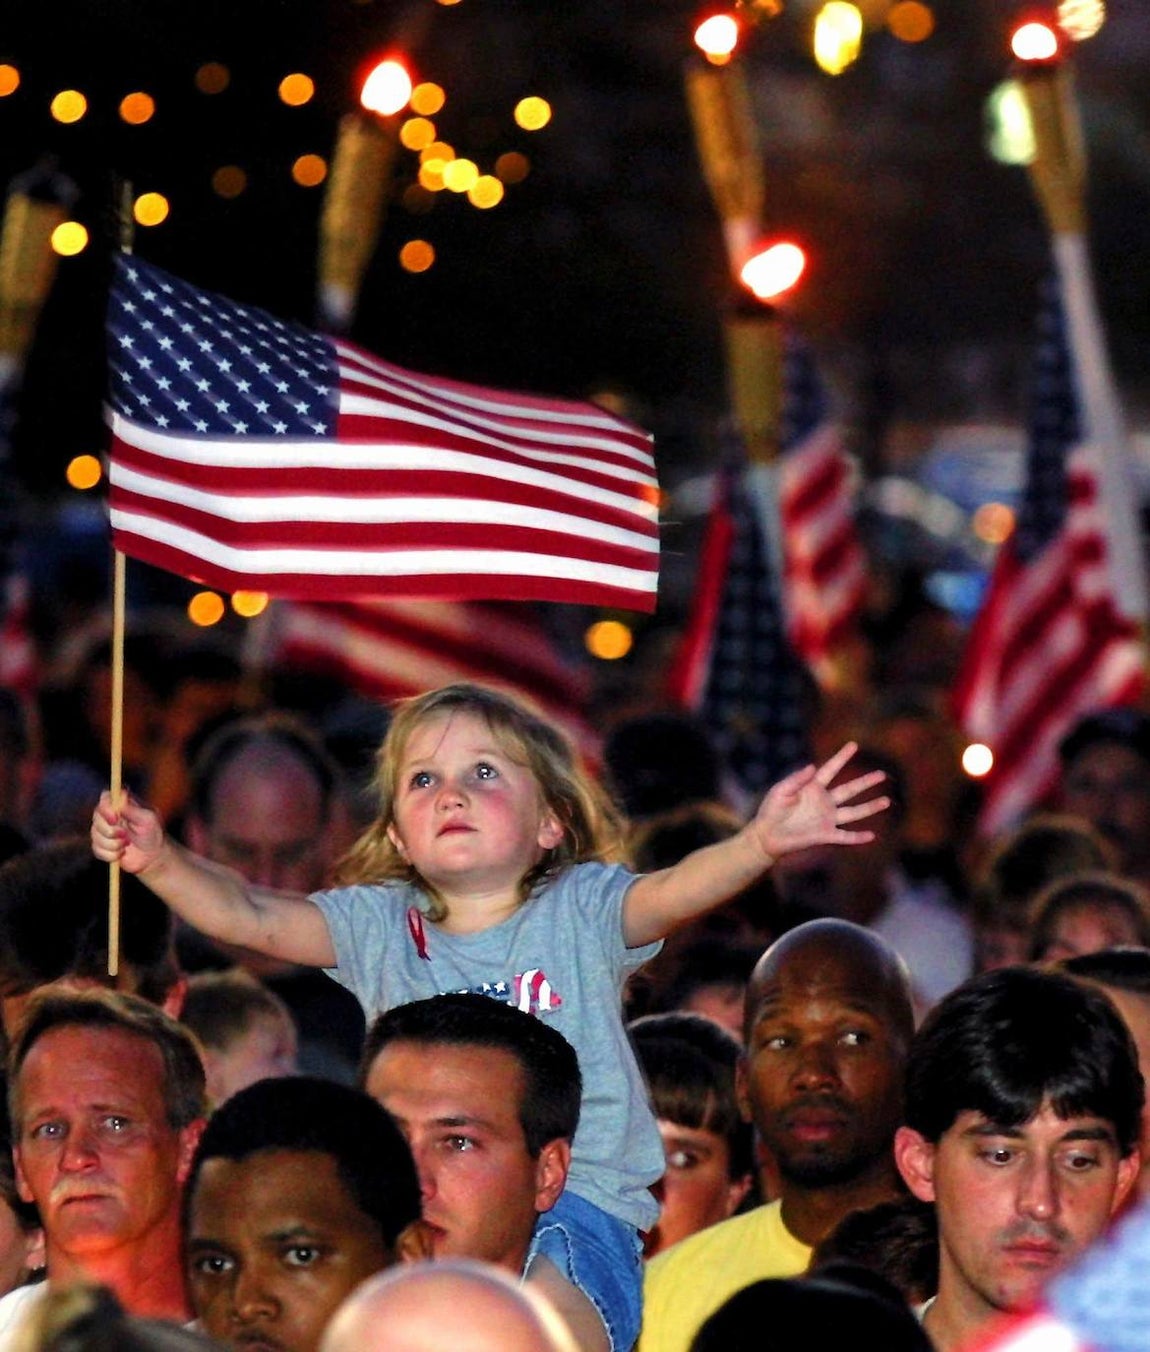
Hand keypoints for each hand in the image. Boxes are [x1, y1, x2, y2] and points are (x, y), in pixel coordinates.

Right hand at [91, 790, 166, 875]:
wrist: (152, 857)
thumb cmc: (153, 834)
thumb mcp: (148, 820)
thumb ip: (133, 809)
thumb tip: (120, 799)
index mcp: (122, 804)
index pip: (105, 798)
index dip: (106, 808)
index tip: (115, 819)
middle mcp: (110, 815)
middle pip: (96, 817)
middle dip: (110, 830)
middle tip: (125, 836)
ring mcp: (104, 830)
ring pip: (95, 835)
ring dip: (113, 844)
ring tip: (126, 844)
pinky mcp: (101, 846)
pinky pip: (96, 849)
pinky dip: (110, 854)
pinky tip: (121, 853)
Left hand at [750, 742, 888, 860]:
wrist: (766, 834)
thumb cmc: (771, 809)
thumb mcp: (782, 790)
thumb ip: (797, 779)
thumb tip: (812, 765)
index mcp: (813, 787)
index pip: (830, 769)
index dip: (841, 757)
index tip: (854, 745)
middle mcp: (824, 802)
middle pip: (850, 790)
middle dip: (866, 782)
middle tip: (882, 774)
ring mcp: (827, 818)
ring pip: (853, 812)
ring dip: (870, 807)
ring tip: (887, 801)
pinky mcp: (825, 835)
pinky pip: (845, 836)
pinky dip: (858, 837)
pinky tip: (872, 836)